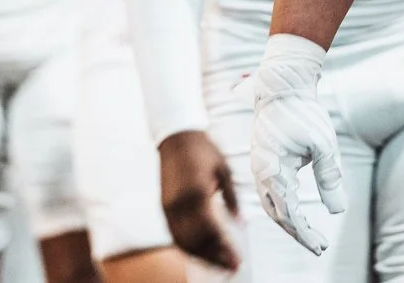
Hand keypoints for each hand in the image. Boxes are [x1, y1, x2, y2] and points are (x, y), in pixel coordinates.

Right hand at [158, 129, 241, 269]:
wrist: (177, 137)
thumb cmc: (204, 150)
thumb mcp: (224, 170)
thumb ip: (232, 197)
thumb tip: (240, 222)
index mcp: (197, 192)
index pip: (210, 230)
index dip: (224, 248)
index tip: (237, 260)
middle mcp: (180, 203)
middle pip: (196, 241)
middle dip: (214, 258)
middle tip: (232, 267)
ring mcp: (169, 207)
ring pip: (183, 241)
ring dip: (201, 256)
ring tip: (219, 265)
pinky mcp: (164, 207)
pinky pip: (174, 234)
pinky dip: (187, 248)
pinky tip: (201, 253)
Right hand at [247, 35, 344, 255]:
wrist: (283, 85)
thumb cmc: (304, 112)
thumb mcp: (324, 145)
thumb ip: (329, 178)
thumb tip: (338, 211)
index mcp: (273, 171)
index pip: (288, 214)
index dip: (304, 233)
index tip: (321, 246)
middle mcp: (261, 173)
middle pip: (277, 214)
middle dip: (298, 232)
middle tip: (319, 245)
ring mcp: (259, 167)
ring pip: (272, 205)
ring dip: (290, 221)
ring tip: (310, 233)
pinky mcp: (262, 161)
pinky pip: (270, 192)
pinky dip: (283, 206)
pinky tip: (296, 210)